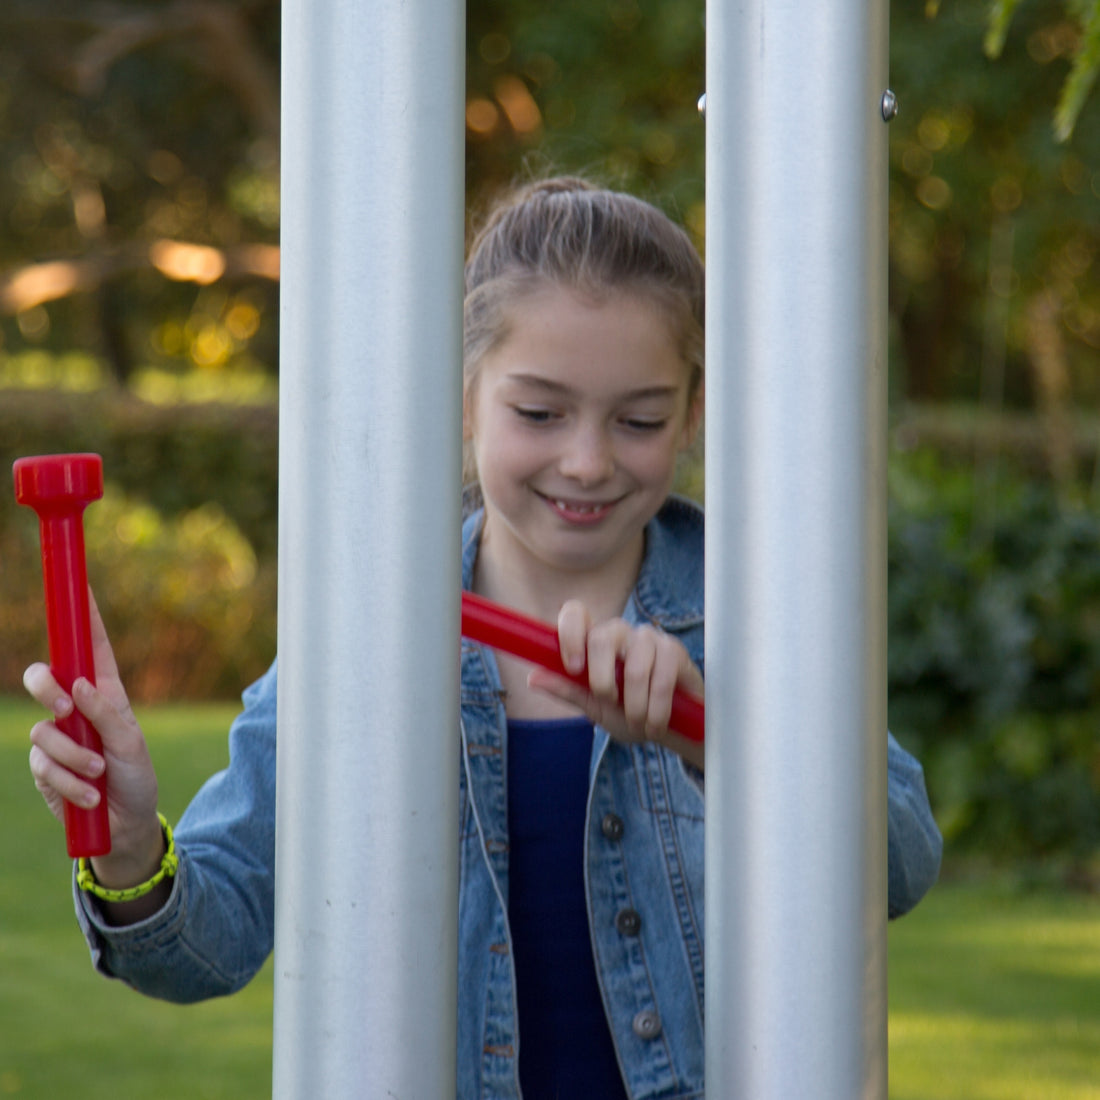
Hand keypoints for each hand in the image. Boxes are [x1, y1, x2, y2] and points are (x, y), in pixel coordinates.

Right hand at [25, 590, 163, 887]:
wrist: (124, 826)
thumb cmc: (136, 778)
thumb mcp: (132, 744)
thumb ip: (106, 715)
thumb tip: (79, 685)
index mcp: (104, 693)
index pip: (91, 648)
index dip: (85, 617)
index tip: (80, 586)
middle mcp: (76, 709)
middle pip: (43, 677)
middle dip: (46, 689)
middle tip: (65, 709)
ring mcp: (56, 737)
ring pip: (42, 730)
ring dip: (73, 757)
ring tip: (100, 773)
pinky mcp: (43, 767)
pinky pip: (42, 765)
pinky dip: (69, 782)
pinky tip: (90, 796)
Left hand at [528, 599, 704, 767]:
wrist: (672, 729)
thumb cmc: (629, 715)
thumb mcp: (595, 708)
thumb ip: (568, 690)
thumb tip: (532, 678)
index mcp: (594, 641)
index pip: (576, 614)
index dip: (570, 633)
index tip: (573, 667)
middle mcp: (619, 633)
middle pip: (602, 637)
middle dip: (603, 682)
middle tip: (610, 704)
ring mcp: (649, 638)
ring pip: (635, 668)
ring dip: (635, 707)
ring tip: (639, 723)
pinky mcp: (675, 651)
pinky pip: (662, 679)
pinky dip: (656, 710)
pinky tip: (656, 724)